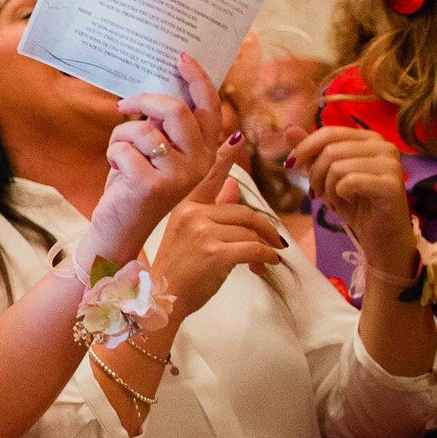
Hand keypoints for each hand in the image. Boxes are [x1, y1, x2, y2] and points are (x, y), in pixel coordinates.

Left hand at [84, 53, 225, 265]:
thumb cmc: (135, 182)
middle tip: (124, 104)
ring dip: (121, 135)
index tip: (181, 57)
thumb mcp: (156, 150)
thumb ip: (166, 125)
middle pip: (176, 111)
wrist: (120, 227)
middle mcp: (199, 162)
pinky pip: (123, 149)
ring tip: (120, 152)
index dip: (198, 79)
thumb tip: (163, 87)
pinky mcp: (152, 185)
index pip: (209, 107)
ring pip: (144, 129)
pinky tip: (117, 171)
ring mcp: (178, 175)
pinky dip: (112, 154)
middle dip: (144, 101)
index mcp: (205, 150)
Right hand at [151, 133, 288, 318]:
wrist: (161, 299)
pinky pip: (254, 248)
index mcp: (185, 207)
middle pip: (243, 212)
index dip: (224, 158)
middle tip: (275, 243)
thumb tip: (232, 187)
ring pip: (250, 230)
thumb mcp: (190, 235)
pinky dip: (266, 257)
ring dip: (266, 246)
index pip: (208, 179)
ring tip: (268, 258)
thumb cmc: (176, 270)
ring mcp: (202, 232)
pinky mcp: (215, 253)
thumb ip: (212, 209)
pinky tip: (267, 264)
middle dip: (264, 229)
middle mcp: (192, 215)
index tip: (237, 137)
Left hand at [287, 124, 416, 272]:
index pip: (328, 132)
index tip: (291, 165)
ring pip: (337, 166)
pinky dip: (340, 195)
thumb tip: (289, 128)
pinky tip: (349, 201)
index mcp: (369, 138)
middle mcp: (384, 146)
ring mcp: (391, 164)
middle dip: (315, 174)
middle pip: (330, 150)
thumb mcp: (324, 174)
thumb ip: (309, 151)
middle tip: (319, 192)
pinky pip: (349, 182)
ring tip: (337, 198)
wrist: (378, 235)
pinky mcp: (392, 185)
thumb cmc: (353, 202)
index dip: (304, 148)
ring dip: (327, 188)